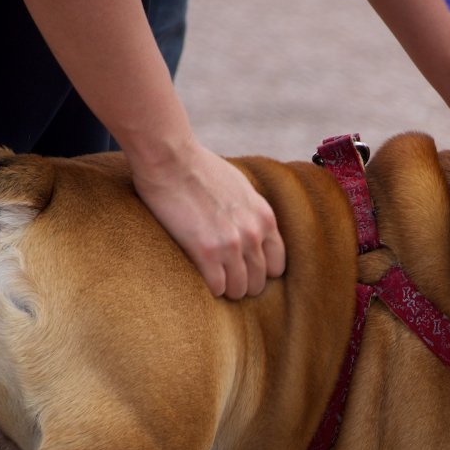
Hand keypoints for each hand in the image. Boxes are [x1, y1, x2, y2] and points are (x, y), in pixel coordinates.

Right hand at [130, 141, 286, 298]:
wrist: (171, 158)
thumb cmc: (199, 168)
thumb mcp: (240, 187)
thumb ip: (250, 212)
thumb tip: (251, 229)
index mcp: (265, 218)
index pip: (277, 265)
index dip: (260, 271)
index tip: (243, 269)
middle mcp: (253, 233)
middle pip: (259, 282)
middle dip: (242, 283)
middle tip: (224, 278)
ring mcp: (231, 244)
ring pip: (239, 290)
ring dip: (226, 289)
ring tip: (212, 281)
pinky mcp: (206, 252)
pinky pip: (217, 288)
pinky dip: (209, 289)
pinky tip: (198, 278)